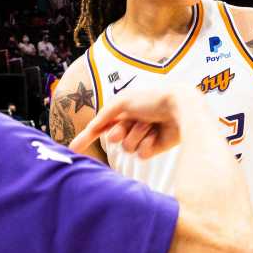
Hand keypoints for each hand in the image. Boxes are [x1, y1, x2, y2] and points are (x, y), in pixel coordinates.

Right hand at [70, 85, 197, 158]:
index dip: (87, 136)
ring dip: (137, 135)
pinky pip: (142, 154)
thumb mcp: (122, 101)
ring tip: (152, 124)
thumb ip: (104, 115)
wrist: (180, 107)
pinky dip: (147, 144)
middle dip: (121, 131)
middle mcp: (134, 123)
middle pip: (114, 138)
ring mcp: (145, 136)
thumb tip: (92, 128)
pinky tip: (158, 134)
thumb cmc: (152, 99)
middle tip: (133, 122)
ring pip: (128, 147)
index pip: (102, 124)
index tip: (72, 149)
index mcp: (125, 109)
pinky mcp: (156, 147)